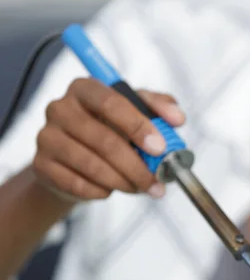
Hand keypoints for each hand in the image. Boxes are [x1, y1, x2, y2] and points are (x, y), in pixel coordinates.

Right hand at [33, 78, 185, 201]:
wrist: (76, 159)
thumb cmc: (111, 130)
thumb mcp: (137, 112)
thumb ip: (159, 109)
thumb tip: (178, 118)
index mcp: (86, 88)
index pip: (112, 102)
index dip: (137, 126)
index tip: (160, 148)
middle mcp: (60, 108)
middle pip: (104, 139)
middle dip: (136, 165)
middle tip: (156, 181)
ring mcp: (47, 136)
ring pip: (91, 165)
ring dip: (123, 181)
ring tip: (140, 187)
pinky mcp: (41, 165)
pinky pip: (77, 184)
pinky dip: (101, 191)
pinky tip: (110, 189)